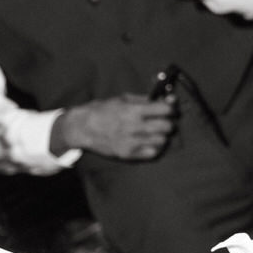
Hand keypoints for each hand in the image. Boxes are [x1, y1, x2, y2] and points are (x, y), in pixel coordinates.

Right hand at [51, 94, 176, 160]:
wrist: (82, 128)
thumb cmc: (102, 110)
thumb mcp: (123, 99)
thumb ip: (146, 100)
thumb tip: (169, 99)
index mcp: (133, 110)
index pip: (165, 109)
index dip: (170, 108)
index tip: (168, 109)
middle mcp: (133, 126)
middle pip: (166, 127)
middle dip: (168, 123)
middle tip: (162, 121)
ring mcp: (130, 142)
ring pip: (162, 141)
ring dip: (161, 136)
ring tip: (153, 132)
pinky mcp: (128, 154)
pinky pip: (152, 153)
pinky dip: (154, 147)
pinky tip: (148, 142)